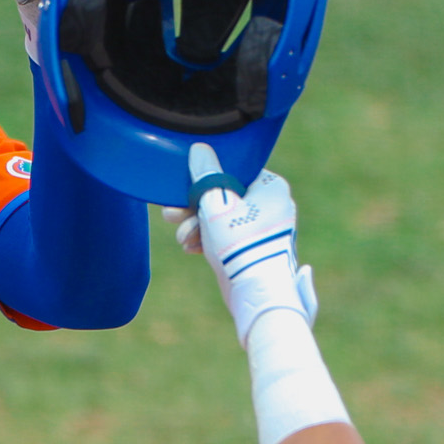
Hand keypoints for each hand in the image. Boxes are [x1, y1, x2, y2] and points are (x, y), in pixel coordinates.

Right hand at [165, 142, 317, 345]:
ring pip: (222, 219)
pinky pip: (227, 237)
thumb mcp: (216, 205)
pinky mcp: (254, 250)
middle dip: (193, 209)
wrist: (257, 294)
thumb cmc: (240, 245)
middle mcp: (272, 205)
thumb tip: (199, 149)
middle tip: (171, 216)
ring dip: (197, 227)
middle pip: (224, 196)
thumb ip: (206, 176)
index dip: (203, 180)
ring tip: (181, 239)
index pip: (233, 172)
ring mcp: (264, 229)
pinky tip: (191, 248)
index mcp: (271, 187)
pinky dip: (209, 241)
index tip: (182, 190)